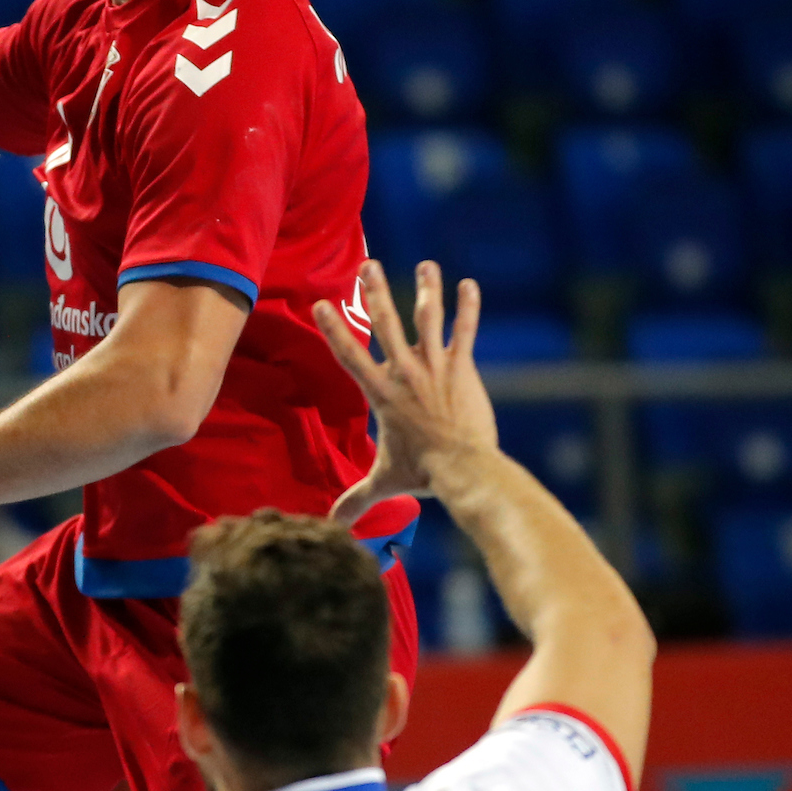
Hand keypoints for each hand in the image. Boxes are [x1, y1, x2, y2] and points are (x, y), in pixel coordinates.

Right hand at [312, 260, 497, 526]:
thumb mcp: (383, 482)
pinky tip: (469, 285)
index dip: (334, 329)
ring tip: (426, 264)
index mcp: (381, 394)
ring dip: (425, 289)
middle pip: (385, 324)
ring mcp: (435, 367)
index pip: (350, 356)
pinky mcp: (463, 369)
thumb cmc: (422, 474)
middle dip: (375, 292)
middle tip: (367, 263)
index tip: (322, 304)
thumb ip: (356, 499)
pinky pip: (465, 331)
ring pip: (427, 319)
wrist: (464, 468)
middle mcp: (404, 373)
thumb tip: (331, 526)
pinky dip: (467, 307)